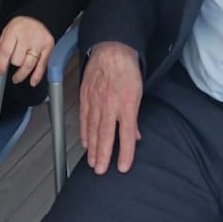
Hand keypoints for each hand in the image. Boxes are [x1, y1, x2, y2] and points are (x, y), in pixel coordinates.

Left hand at [0, 16, 53, 86]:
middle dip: (13, 64)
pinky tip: (32, 82)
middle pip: (17, 60)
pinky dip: (37, 75)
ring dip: (21, 74)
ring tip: (16, 78)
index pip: (6, 52)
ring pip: (29, 65)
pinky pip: (42, 65)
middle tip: (12, 62)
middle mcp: (27, 37)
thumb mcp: (7, 31)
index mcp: (14, 31)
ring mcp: (39, 43)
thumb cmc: (22, 25)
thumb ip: (0, 45)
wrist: (40, 16)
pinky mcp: (49, 47)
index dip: (1, 65)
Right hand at [79, 41, 141, 174]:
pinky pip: (84, 118)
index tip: (123, 167)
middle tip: (100, 171)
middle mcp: (110, 105)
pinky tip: (85, 143)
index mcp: (126, 104)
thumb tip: (134, 136)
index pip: (126, 135)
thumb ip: (134, 118)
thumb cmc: (127, 70)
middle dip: (103, 155)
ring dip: (92, 147)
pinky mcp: (85, 96)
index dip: (125, 153)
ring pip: (92, 129)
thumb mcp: (138, 94)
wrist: (111, 50)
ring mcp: (95, 101)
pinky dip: (84, 132)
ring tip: (92, 162)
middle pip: (105, 135)